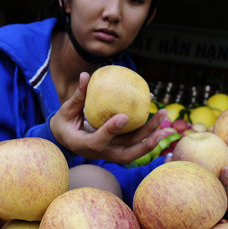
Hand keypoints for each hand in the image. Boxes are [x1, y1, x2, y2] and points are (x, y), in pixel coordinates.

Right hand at [50, 72, 168, 164]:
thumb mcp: (66, 111)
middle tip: (160, 124)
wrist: (64, 141)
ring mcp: (110, 152)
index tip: (124, 116)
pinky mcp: (117, 148)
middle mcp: (100, 153)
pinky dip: (147, 132)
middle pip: (126, 153)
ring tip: (164, 118)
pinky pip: (134, 142)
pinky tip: (157, 117)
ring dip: (152, 136)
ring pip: (134, 149)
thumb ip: (78, 96)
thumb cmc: (64, 124)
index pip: (98, 142)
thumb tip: (85, 75)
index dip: (111, 130)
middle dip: (145, 141)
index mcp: (84, 145)